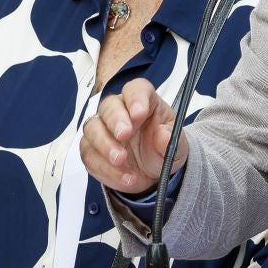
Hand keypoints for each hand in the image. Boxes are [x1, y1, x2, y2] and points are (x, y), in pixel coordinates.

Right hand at [81, 78, 183, 193]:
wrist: (151, 172)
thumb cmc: (161, 148)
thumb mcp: (177, 146)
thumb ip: (171, 140)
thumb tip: (164, 135)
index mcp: (142, 101)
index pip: (135, 90)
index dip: (136, 99)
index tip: (140, 114)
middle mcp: (119, 110)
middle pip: (109, 106)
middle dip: (115, 120)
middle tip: (124, 135)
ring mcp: (102, 129)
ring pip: (92, 128)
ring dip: (105, 145)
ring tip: (121, 160)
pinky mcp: (92, 149)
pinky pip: (90, 155)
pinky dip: (105, 168)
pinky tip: (124, 177)